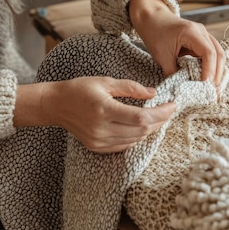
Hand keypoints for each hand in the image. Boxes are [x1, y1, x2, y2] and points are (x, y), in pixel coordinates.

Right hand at [14, 78, 175, 152]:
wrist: (55, 105)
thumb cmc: (80, 89)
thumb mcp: (105, 82)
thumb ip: (131, 88)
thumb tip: (154, 93)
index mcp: (104, 110)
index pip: (141, 117)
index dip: (161, 113)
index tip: (173, 105)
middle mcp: (102, 129)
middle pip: (141, 131)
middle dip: (159, 121)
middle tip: (168, 111)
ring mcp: (99, 141)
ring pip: (135, 140)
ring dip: (150, 130)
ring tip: (158, 118)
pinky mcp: (97, 147)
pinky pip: (124, 145)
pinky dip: (137, 137)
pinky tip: (142, 127)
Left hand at [129, 0, 225, 84]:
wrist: (151, 17)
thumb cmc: (155, 31)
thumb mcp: (161, 54)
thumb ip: (172, 72)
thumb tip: (180, 89)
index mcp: (192, 32)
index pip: (208, 52)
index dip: (209, 70)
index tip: (206, 85)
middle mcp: (202, 32)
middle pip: (218, 54)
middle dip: (217, 74)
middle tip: (214, 92)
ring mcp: (203, 35)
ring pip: (218, 55)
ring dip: (216, 72)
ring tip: (213, 89)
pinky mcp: (201, 41)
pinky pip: (212, 55)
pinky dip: (212, 67)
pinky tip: (208, 80)